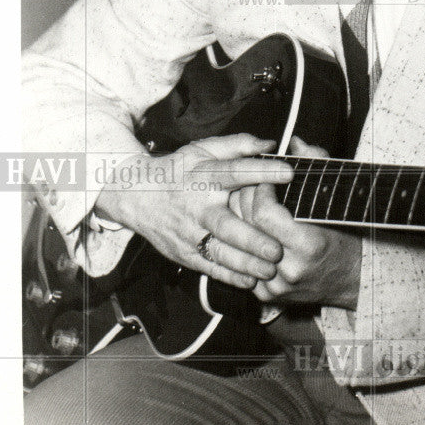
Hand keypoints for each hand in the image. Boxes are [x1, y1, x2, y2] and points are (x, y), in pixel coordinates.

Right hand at [93, 133, 291, 287]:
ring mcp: (190, 233)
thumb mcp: (202, 150)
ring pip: (219, 252)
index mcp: (205, 176)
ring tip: (270, 270)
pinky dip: (230, 276)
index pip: (236, 172)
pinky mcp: (184, 253)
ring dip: (245, 264)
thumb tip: (269, 144)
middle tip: (277, 249)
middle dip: (251, 239)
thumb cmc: (177, 170)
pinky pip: (209, 267)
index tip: (289, 173)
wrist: (134, 195)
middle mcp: (198, 207)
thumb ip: (237, 145)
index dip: (262, 172)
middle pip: (225, 225)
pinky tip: (250, 281)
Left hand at [234, 136, 362, 308]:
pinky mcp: (267, 296)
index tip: (263, 177)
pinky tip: (248, 228)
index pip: (264, 214)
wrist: (354, 278)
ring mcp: (276, 285)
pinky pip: (244, 264)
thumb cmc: (346, 234)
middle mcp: (289, 268)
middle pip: (248, 228)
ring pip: (241, 247)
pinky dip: (244, 244)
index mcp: (308, 244)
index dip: (258, 190)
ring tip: (244, 204)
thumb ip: (316, 165)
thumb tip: (295, 142)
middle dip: (244, 200)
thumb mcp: (335, 199)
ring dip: (239, 221)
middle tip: (249, 184)